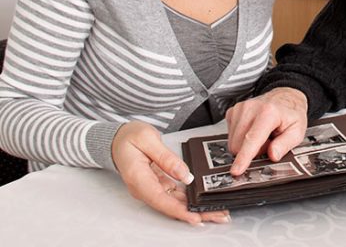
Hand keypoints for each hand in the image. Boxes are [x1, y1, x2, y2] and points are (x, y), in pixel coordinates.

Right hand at [112, 121, 229, 224]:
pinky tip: (203, 202)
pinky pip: (175, 195)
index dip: (179, 210)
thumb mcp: (148, 139)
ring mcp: (151, 187)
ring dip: (196, 209)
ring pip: (176, 203)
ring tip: (217, 212)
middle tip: (218, 216)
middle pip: (171, 206)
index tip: (195, 217)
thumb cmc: (129, 136)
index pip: (160, 199)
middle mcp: (144, 188)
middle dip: (195, 213)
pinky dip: (190, 200)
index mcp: (138, 178)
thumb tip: (185, 175)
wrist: (118, 138)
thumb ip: (167, 158)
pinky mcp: (158, 185)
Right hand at [226, 87, 307, 175]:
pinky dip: (242, 138)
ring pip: (233, 143)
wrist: (285, 97)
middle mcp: (251, 108)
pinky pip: (231, 136)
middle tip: (268, 142)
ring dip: (247, 145)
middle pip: (239, 145)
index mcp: (268, 113)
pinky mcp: (233, 112)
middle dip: (253, 151)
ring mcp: (240, 109)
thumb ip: (285, 144)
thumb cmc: (291, 113)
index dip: (244, 157)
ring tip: (263, 136)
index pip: (252, 139)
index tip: (236, 170)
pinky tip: (253, 131)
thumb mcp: (297, 131)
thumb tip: (273, 155)